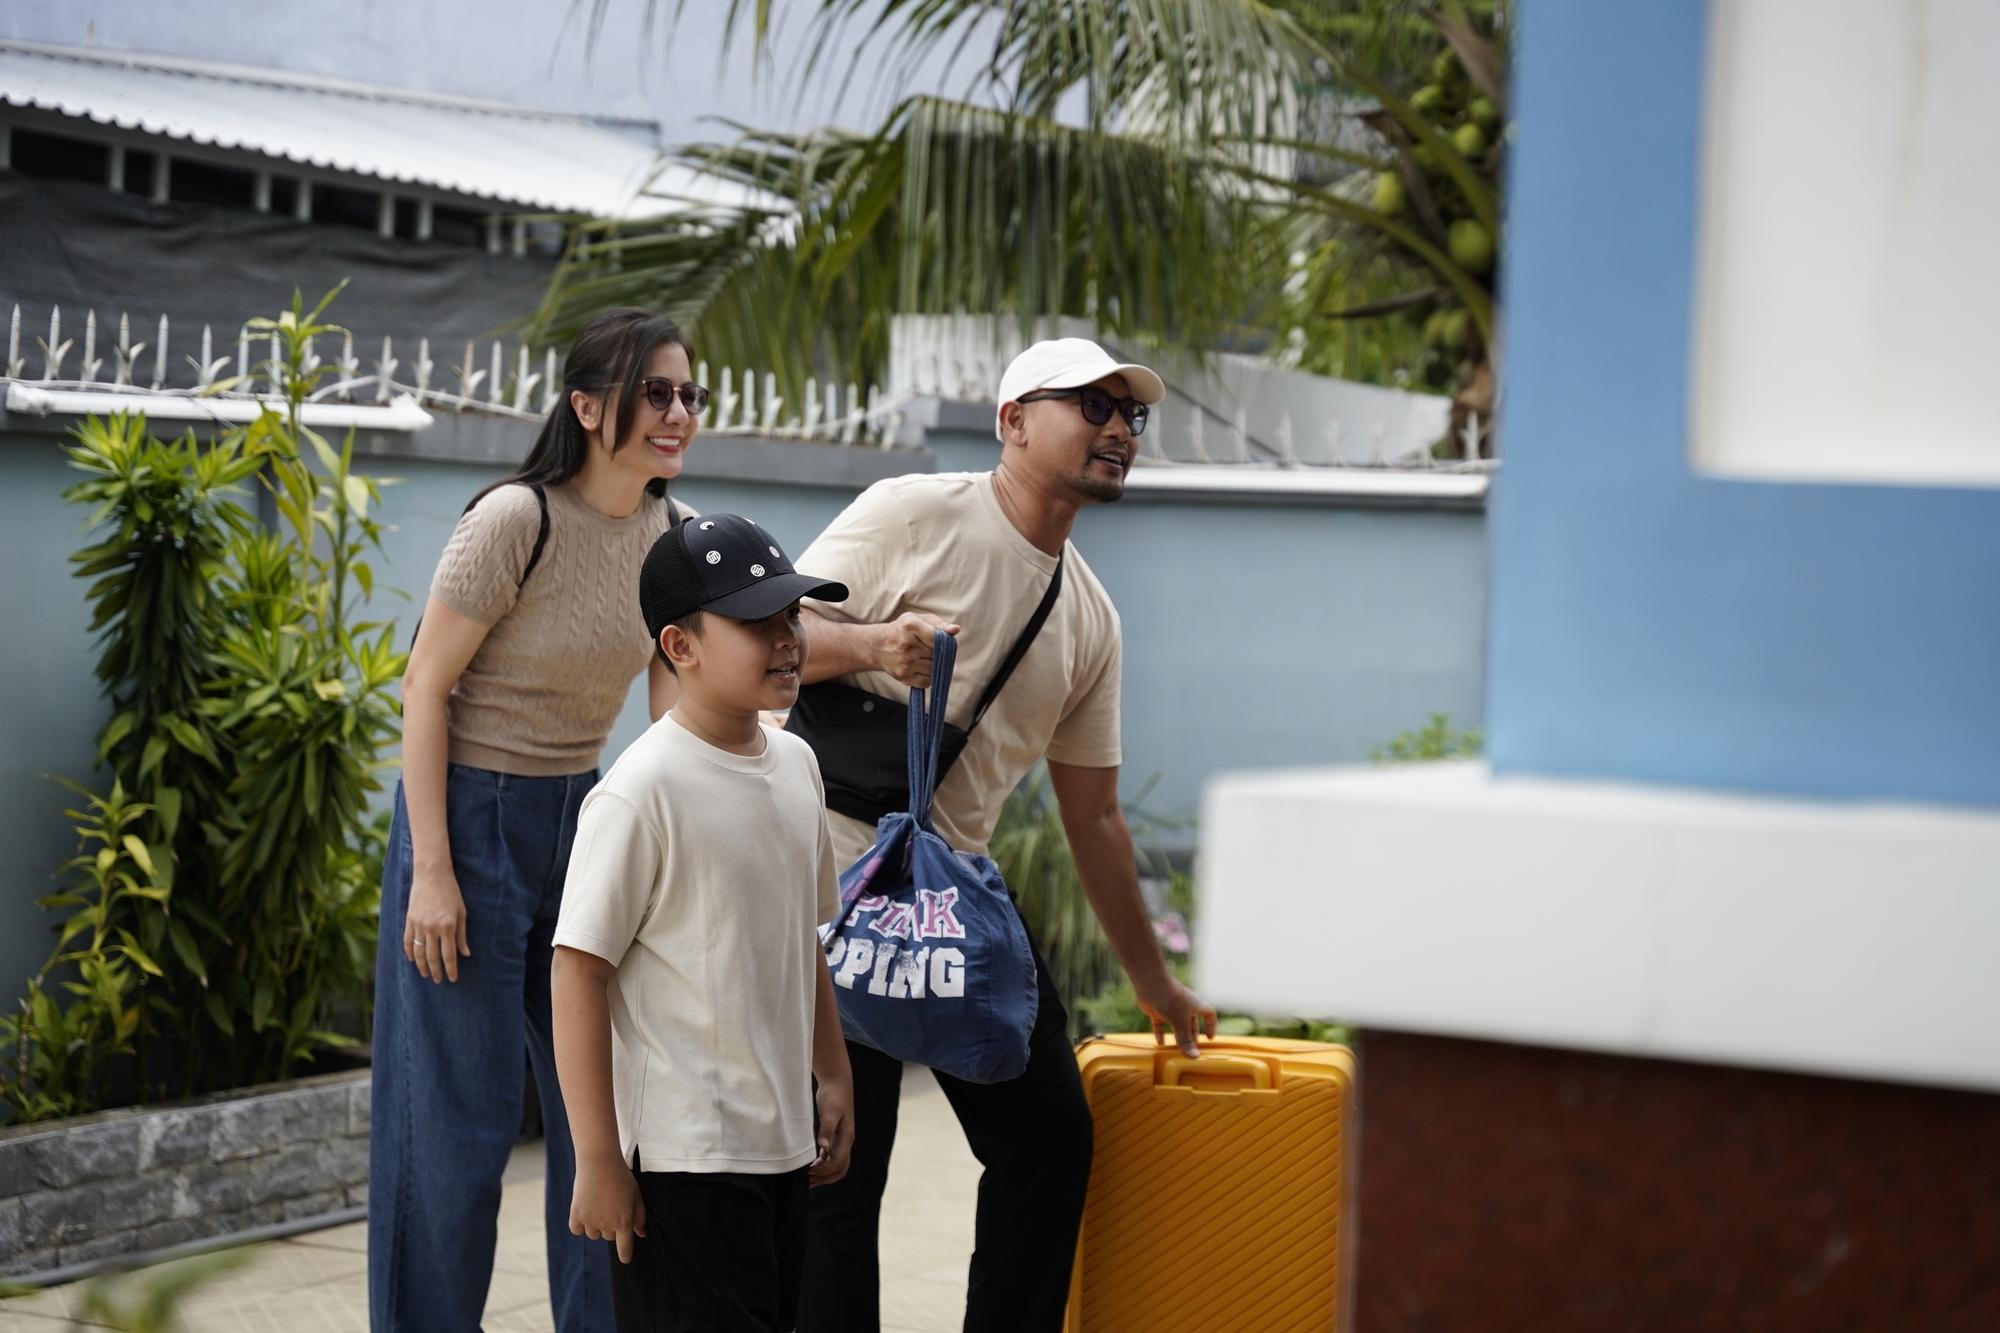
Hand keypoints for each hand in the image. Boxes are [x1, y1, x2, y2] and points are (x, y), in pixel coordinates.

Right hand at [403, 864, 469, 983]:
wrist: (431, 875)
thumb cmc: (451, 892)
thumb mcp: (462, 912)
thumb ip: (462, 935)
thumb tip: (465, 954)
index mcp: (448, 926)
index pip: (449, 955)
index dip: (451, 969)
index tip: (452, 979)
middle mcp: (432, 928)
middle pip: (432, 957)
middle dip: (436, 971)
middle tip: (439, 980)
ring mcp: (418, 925)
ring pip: (419, 952)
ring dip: (422, 966)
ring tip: (426, 974)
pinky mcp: (409, 920)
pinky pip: (407, 941)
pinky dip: (409, 953)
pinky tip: (412, 960)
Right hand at [569, 1154, 646, 1263]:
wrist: (599, 1161)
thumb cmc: (621, 1177)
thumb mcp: (636, 1195)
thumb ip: (639, 1217)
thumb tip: (641, 1234)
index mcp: (624, 1222)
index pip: (625, 1248)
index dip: (625, 1255)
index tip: (625, 1259)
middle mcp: (607, 1225)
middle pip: (609, 1236)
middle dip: (611, 1226)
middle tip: (611, 1206)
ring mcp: (590, 1221)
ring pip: (593, 1234)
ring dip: (596, 1225)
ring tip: (598, 1204)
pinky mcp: (576, 1215)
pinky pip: (577, 1230)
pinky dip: (580, 1224)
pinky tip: (584, 1210)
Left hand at [810, 1076, 854, 1186]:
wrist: (837, 1081)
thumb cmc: (834, 1095)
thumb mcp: (830, 1111)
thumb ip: (827, 1129)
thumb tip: (824, 1148)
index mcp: (847, 1138)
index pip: (838, 1163)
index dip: (824, 1171)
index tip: (808, 1171)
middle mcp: (845, 1142)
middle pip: (840, 1169)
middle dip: (825, 1178)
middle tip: (807, 1181)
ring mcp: (840, 1140)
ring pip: (835, 1164)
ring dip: (822, 1173)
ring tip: (806, 1177)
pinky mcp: (834, 1136)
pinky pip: (829, 1156)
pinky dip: (821, 1163)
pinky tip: (809, 1165)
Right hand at [873, 613, 960, 687]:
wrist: (878, 646)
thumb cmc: (902, 631)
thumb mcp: (917, 620)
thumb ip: (938, 624)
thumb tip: (956, 630)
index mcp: (910, 626)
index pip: (938, 638)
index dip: (944, 641)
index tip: (942, 641)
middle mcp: (906, 645)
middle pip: (938, 654)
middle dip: (938, 653)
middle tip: (930, 649)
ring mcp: (905, 663)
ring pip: (934, 669)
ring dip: (934, 665)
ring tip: (924, 658)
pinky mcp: (903, 676)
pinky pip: (927, 681)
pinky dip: (928, 677)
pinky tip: (921, 668)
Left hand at [1136, 977, 1216, 1057]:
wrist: (1150, 985)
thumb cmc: (1170, 1000)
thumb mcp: (1180, 1022)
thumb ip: (1186, 1040)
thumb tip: (1194, 1057)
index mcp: (1196, 1005)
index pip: (1209, 1014)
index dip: (1211, 1026)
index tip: (1210, 1038)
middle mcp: (1184, 1006)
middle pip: (1192, 1023)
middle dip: (1192, 1036)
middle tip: (1192, 1049)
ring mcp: (1170, 1008)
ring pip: (1176, 1025)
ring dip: (1178, 1036)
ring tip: (1178, 1050)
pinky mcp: (1157, 1010)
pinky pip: (1161, 1024)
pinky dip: (1161, 1033)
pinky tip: (1160, 1043)